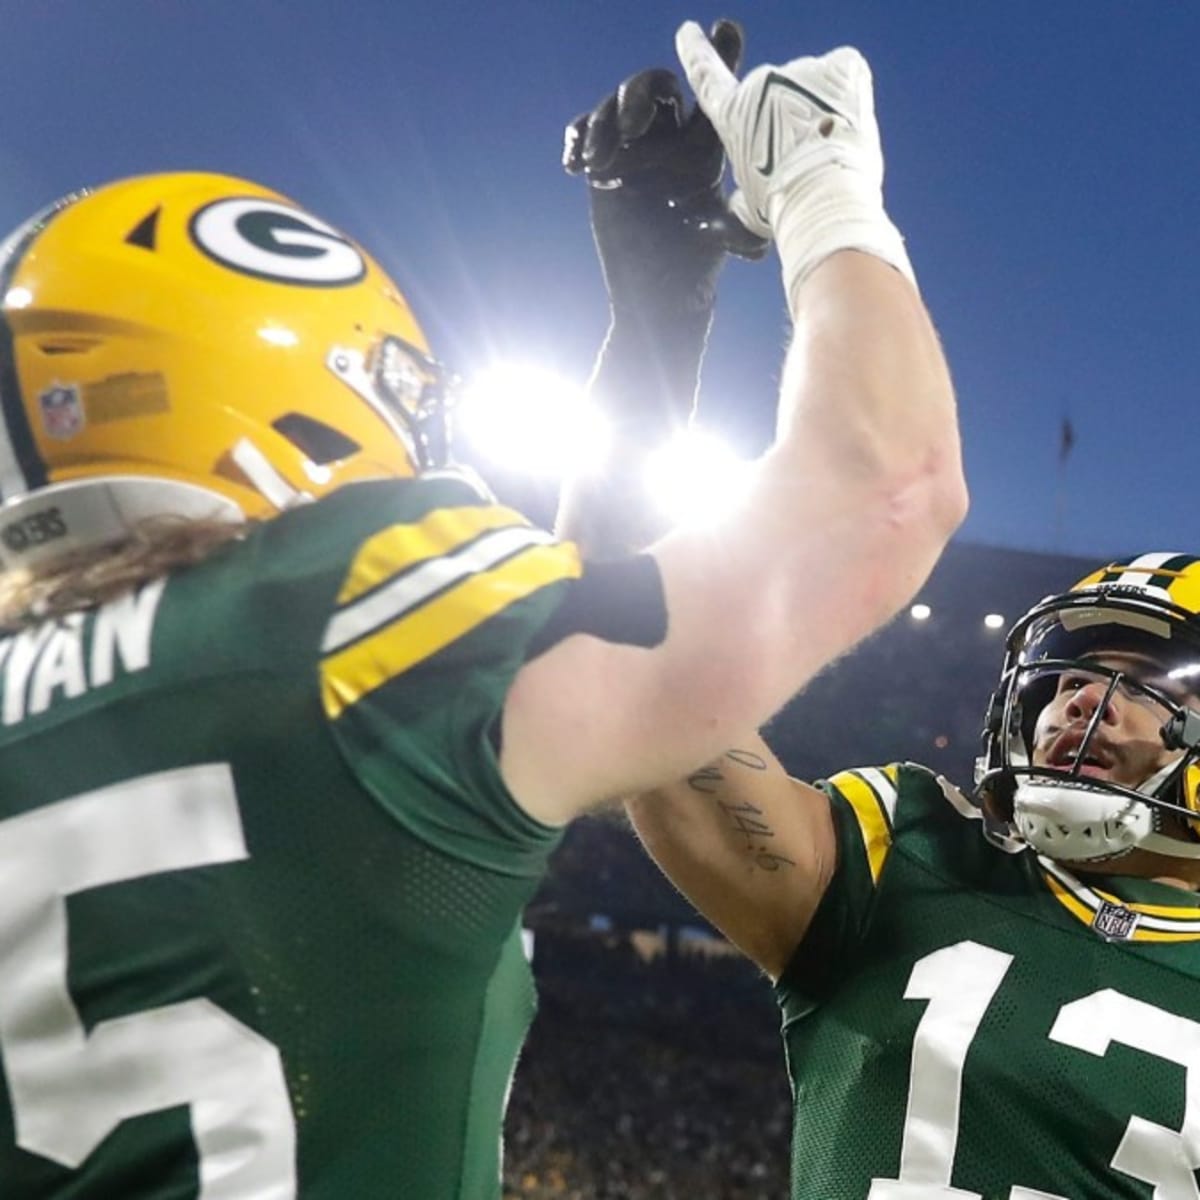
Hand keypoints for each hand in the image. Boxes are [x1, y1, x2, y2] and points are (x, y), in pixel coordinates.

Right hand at [564, 19, 767, 322]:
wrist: (661, 298)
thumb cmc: (696, 267)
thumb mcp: (718, 233)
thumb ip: (731, 224)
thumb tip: (756, 238)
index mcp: (701, 145)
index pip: (709, 90)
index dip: (718, 54)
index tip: (727, 27)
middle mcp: (667, 142)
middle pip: (652, 88)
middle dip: (637, 98)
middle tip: (632, 130)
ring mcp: (633, 153)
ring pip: (614, 108)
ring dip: (604, 125)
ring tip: (600, 162)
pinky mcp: (602, 169)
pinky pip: (583, 135)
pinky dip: (576, 139)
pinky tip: (576, 166)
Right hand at [674, 22, 912, 306]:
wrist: (824, 197)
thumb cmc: (783, 209)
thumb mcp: (750, 209)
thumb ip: (742, 197)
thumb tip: (737, 204)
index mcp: (734, 115)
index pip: (708, 77)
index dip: (696, 53)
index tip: (688, 31)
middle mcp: (762, 83)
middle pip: (779, 96)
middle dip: (793, 121)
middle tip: (808, 158)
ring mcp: (802, 69)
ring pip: (814, 88)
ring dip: (822, 112)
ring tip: (831, 149)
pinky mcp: (840, 65)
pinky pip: (846, 69)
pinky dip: (850, 91)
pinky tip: (848, 120)